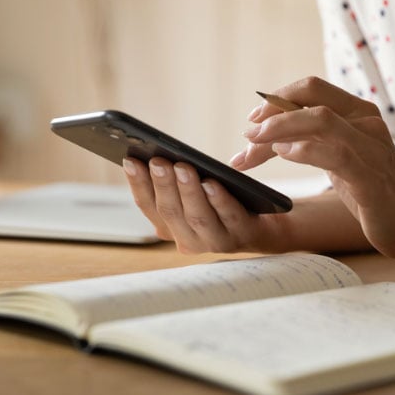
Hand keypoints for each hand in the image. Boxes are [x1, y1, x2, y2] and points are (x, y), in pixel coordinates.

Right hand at [122, 156, 293, 253]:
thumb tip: (156, 153)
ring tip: (182, 166)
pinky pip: (228, 217)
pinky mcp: (242, 236)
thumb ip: (175, 182)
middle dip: (162, 184)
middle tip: (158, 161)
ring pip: (197, 217)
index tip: (130, 160)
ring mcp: (215, 241)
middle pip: (170, 212)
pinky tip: (212, 182)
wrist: (263, 227)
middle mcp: (188, 240)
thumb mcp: (194, 194)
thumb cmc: (222, 203)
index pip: (148, 206)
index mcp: (170, 228)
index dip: (138, 183)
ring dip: (188, 191)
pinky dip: (218, 200)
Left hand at [234, 76, 394, 256]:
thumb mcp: (337, 158)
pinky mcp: (370, 176)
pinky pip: (334, 153)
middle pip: (311, 98)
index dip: (277, 98)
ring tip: (254, 144)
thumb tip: (265, 136)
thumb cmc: (368, 190)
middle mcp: (366, 122)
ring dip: (279, 129)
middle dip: (271, 113)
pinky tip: (283, 155)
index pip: (312, 88)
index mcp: (358, 112)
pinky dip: (303, 150)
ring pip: (319, 120)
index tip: (253, 120)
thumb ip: (310, 141)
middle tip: (246, 134)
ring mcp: (370, 146)